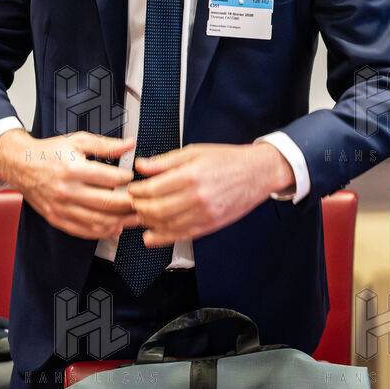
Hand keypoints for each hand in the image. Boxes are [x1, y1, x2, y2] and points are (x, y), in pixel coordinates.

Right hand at [0, 129, 136, 239]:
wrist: (20, 165)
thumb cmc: (50, 152)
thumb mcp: (78, 141)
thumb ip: (105, 145)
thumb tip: (130, 145)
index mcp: (74, 169)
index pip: (111, 179)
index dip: (128, 180)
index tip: (135, 179)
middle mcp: (67, 190)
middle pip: (107, 203)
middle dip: (130, 205)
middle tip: (144, 203)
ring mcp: (62, 207)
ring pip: (97, 221)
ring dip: (121, 222)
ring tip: (135, 219)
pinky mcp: (57, 218)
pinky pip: (83, 231)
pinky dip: (101, 232)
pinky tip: (114, 228)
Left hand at [127, 142, 293, 245]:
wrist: (258, 173)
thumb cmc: (228, 160)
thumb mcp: (195, 151)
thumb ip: (166, 160)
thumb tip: (142, 165)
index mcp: (192, 175)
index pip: (153, 188)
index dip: (136, 191)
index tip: (131, 189)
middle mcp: (197, 196)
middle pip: (156, 209)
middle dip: (138, 208)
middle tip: (132, 203)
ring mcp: (204, 214)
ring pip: (166, 225)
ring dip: (148, 223)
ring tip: (140, 216)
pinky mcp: (210, 225)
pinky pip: (182, 235)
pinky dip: (163, 237)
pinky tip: (152, 235)